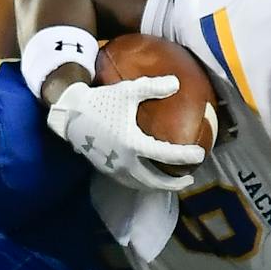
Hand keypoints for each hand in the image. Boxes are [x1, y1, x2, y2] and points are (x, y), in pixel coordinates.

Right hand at [44, 77, 204, 192]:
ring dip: (158, 186)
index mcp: (133, 143)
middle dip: (174, 184)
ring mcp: (114, 168)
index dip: (186, 156)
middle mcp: (125, 161)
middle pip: (155, 181)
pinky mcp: (106, 169)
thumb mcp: (128, 91)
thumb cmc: (101, 100)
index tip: (200, 154)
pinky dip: (142, 183)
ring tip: (170, 181)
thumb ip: (153, 87)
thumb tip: (177, 83)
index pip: (166, 155)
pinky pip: (129, 181)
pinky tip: (148, 176)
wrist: (70, 114)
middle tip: (188, 179)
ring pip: (141, 184)